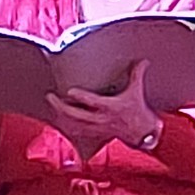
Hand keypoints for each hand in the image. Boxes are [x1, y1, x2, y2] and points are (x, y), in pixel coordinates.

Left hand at [47, 59, 165, 151]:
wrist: (143, 133)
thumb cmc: (138, 110)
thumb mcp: (137, 91)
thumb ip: (137, 74)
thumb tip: (143, 61)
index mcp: (111, 106)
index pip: (94, 102)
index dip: (82, 97)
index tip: (69, 91)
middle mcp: (101, 118)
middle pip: (77, 115)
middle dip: (61, 107)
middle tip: (50, 96)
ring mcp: (96, 127)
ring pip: (74, 124)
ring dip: (60, 116)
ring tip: (51, 104)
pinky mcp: (94, 133)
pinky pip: (76, 131)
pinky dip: (65, 125)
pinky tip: (56, 118)